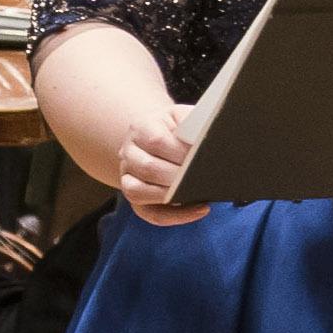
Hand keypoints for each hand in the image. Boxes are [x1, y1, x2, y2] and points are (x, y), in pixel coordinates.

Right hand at [108, 103, 203, 224]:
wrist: (158, 137)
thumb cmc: (177, 129)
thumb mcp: (184, 117)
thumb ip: (193, 123)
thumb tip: (205, 140)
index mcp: (140, 127)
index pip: (156, 140)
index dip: (179, 151)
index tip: (202, 156)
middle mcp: (128, 152)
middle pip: (148, 168)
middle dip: (178, 176)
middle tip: (204, 177)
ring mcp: (128, 176)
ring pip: (138, 192)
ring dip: (170, 195)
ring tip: (198, 193)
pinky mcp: (136, 198)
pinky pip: (150, 213)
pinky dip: (175, 216)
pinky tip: (199, 210)